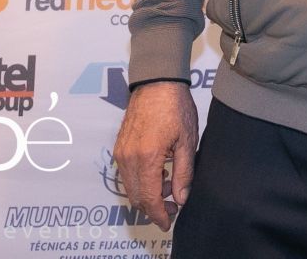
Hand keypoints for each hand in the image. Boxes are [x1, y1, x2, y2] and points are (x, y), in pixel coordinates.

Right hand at [112, 82, 197, 230]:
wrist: (156, 83)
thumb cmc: (175, 107)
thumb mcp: (187, 141)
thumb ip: (183, 172)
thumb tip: (181, 198)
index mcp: (147, 158)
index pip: (148, 198)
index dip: (158, 215)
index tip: (168, 222)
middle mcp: (128, 158)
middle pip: (136, 197)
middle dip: (153, 208)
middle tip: (173, 208)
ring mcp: (121, 153)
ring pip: (130, 187)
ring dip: (147, 194)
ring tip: (169, 187)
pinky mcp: (119, 147)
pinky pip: (127, 174)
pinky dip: (140, 182)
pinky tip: (158, 174)